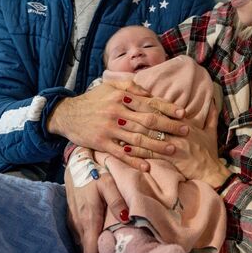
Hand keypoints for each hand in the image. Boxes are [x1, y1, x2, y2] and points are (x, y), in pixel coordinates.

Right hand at [47, 81, 185, 170]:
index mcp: (121, 97)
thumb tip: (150, 93)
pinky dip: (134, 161)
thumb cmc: (92, 100)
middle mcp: (117, 113)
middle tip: (185, 132)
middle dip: (168, 127)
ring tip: (173, 149)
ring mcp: (109, 130)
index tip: (182, 114)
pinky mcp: (102, 144)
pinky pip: (121, 154)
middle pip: (148, 121)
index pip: (150, 103)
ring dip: (157, 145)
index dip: (168, 109)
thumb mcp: (110, 87)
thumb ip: (130, 87)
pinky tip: (147, 166)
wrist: (66, 114)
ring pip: (138, 139)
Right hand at [64, 152, 129, 252]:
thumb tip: (126, 219)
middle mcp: (78, 225)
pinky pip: (82, 243)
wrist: (75, 162)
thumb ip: (117, 200)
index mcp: (87, 219)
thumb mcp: (107, 182)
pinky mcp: (74, 220)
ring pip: (83, 251)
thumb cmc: (94, 171)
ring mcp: (74, 224)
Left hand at [125, 107, 228, 187]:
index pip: (162, 109)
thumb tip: (213, 101)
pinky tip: (124, 147)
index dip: (146, 101)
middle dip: (135, 110)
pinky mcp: (169, 159)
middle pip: (152, 118)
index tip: (131, 95)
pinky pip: (149, 153)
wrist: (211, 171)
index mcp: (184, 123)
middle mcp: (176, 132)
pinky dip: (136, 150)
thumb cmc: (209, 152)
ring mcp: (172, 145)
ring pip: (148, 134)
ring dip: (131, 129)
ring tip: (117, 123)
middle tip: (119, 103)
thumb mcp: (211, 131)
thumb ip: (211, 115)